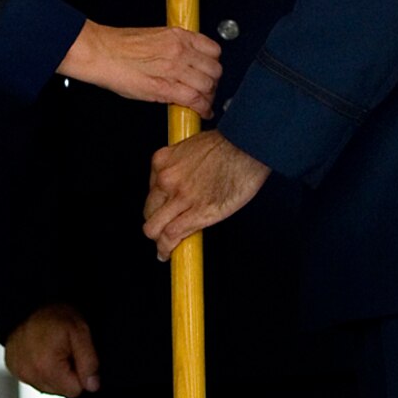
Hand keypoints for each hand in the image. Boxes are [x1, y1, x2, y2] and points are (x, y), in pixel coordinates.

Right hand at [4, 304, 100, 397]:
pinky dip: (40, 369)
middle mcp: (30, 374)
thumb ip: (89, 362)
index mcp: (47, 367)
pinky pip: (35, 379)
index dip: (80, 373)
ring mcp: (20, 373)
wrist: (28, 303)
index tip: (75, 355)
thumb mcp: (80, 332)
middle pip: (61, 390)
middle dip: (67, 373)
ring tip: (52, 350)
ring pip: (48, 387)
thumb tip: (93, 385)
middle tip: (64, 350)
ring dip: (53, 372)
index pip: (75, 390)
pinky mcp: (14, 369)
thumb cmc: (53, 314)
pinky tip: (41, 352)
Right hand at [58, 20, 219, 115]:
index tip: (209, 71)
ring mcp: (175, 69)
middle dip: (214, 83)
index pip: (214, 50)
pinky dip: (203, 109)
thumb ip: (175, 48)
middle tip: (207, 90)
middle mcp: (181, 51)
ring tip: (203, 103)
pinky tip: (202, 112)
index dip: (213, 64)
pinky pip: (195, 100)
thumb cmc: (120, 46)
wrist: (102, 53)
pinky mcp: (167, 88)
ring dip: (209, 97)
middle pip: (214, 70)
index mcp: (179, 36)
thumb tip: (186, 62)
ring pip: (208, 86)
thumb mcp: (155, 38)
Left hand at [143, 130, 269, 256]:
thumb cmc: (230, 143)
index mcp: (163, 160)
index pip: (151, 189)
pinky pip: (171, 236)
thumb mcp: (192, 147)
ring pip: (154, 227)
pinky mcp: (197, 213)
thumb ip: (182, 164)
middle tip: (162, 230)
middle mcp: (166, 179)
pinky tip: (166, 254)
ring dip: (158, 240)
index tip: (162, 210)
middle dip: (155, 222)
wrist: (248, 145)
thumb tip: (187, 181)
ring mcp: (180, 197)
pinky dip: (166, 249)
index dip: (157, 203)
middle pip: (149, 210)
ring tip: (163, 247)